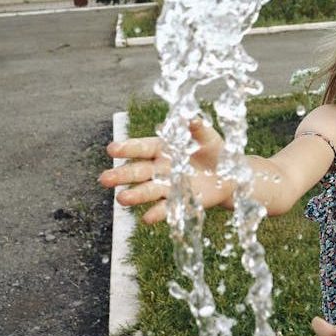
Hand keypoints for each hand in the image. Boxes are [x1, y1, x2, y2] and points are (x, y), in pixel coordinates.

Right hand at [99, 119, 231, 223]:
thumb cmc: (215, 150)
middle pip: (138, 171)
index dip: (128, 148)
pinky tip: (147, 218)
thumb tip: (190, 116)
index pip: (142, 148)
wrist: (231, 174)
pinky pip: (165, 208)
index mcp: (164, 148)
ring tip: (122, 199)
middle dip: (121, 175)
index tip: (112, 149)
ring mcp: (168, 186)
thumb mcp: (208, 136)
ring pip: (147, 190)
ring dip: (135, 195)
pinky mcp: (179, 202)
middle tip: (105, 179)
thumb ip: (197, 128)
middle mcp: (160, 167)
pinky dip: (157, 213)